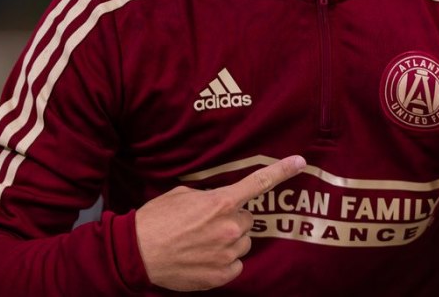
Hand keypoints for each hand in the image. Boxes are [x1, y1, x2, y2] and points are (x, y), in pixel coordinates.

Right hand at [135, 155, 305, 290]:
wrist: (137, 252)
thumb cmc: (157, 219)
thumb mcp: (183, 194)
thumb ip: (209, 195)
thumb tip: (219, 200)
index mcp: (221, 202)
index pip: (259, 183)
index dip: (282, 171)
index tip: (300, 162)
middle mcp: (229, 227)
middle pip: (248, 219)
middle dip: (234, 218)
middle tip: (209, 222)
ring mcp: (226, 253)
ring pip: (243, 242)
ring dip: (230, 240)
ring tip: (204, 241)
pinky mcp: (221, 275)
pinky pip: (236, 264)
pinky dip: (225, 260)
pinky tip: (205, 256)